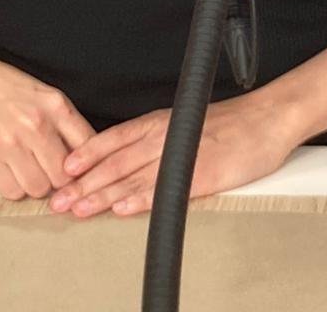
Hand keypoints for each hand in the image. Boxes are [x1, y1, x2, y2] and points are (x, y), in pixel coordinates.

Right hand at [0, 48, 94, 200]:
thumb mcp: (40, 92)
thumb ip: (63, 122)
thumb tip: (82, 155)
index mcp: (55, 105)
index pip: (88, 147)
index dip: (87, 165)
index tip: (81, 172)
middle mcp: (37, 124)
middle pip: (64, 177)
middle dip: (57, 179)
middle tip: (47, 172)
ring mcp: (11, 143)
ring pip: (39, 189)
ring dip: (34, 184)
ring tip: (23, 169)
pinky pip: (12, 192)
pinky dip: (11, 187)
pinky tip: (6, 171)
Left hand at [46, 94, 297, 217]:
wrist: (268, 118)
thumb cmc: (231, 124)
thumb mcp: (185, 124)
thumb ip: (157, 140)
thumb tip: (131, 159)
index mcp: (159, 124)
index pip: (114, 139)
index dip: (87, 155)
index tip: (64, 170)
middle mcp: (164, 137)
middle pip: (116, 161)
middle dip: (84, 182)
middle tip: (59, 199)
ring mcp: (182, 155)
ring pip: (133, 176)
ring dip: (103, 194)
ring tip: (79, 208)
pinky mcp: (202, 174)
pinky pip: (166, 189)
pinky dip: (143, 199)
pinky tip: (124, 209)